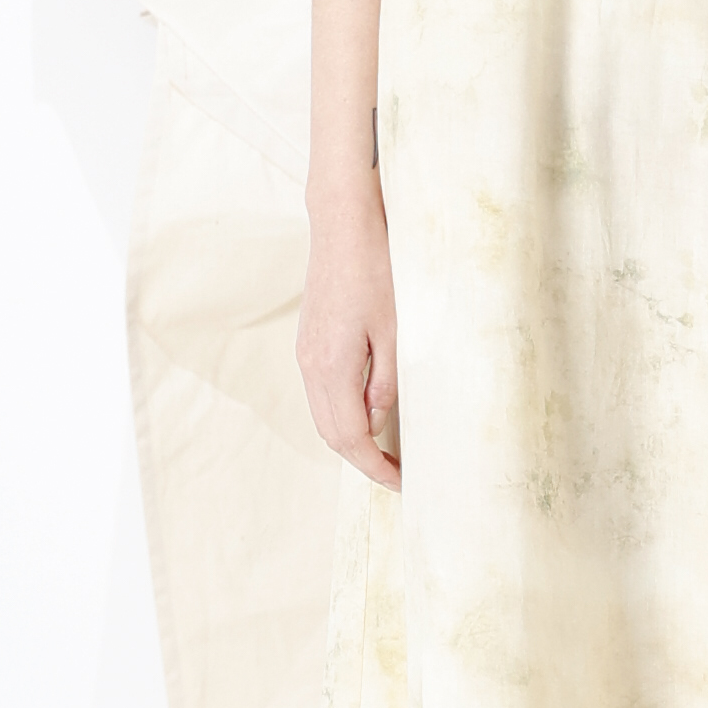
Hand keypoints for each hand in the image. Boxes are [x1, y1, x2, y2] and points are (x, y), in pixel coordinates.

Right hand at [299, 183, 400, 487]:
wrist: (343, 223)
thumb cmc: (376, 269)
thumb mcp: (396, 329)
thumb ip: (386, 382)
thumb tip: (377, 422)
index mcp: (332, 367)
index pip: (350, 438)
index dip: (375, 468)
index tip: (402, 483)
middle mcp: (311, 365)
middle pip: (331, 434)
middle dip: (363, 462)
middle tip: (398, 476)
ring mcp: (306, 353)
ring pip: (323, 416)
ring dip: (351, 441)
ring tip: (386, 453)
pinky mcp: (310, 342)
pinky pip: (322, 394)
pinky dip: (342, 415)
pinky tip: (368, 415)